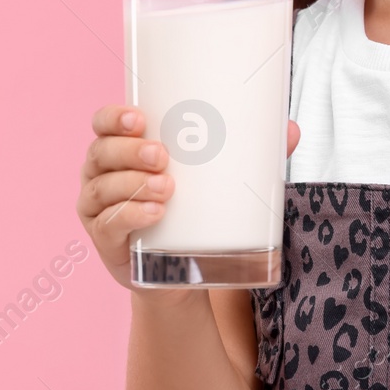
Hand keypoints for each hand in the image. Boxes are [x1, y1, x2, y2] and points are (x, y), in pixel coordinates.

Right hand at [77, 104, 299, 291]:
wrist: (181, 272)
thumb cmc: (192, 211)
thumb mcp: (216, 180)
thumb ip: (251, 155)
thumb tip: (292, 130)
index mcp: (122, 150)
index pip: (103, 123)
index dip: (114, 117)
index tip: (141, 118)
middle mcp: (101, 175)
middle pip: (101, 153)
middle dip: (130, 151)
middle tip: (163, 155)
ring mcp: (98, 210)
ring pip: (103, 188)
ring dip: (133, 184)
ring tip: (168, 187)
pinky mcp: (105, 242)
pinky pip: (108, 225)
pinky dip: (131, 216)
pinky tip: (156, 214)